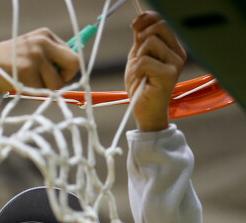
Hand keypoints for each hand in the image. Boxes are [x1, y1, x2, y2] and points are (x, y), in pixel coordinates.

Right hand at [0, 28, 78, 92]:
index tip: (56, 75)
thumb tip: (74, 69)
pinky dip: (34, 92)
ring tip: (30, 82)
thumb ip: (51, 58)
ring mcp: (35, 55)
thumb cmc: (13, 64)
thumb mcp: (32, 52)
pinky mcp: (27, 70)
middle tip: (50, 83)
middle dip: (65, 79)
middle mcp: (43, 41)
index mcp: (46, 35)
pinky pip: (42, 91)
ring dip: (46, 89)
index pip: (73, 55)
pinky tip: (21, 83)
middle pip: (73, 64)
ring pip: (58, 84)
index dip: (67, 70)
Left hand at [125, 12, 186, 130]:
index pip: (163, 21)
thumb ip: (140, 40)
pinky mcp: (169, 75)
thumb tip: (139, 21)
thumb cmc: (142, 87)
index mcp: (173, 48)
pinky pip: (145, 61)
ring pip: (151, 42)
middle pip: (160, 26)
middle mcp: (178, 53)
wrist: (144, 111)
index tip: (135, 26)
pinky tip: (142, 79)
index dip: (147, 19)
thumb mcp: (138, 58)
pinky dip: (137, 70)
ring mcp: (176, 64)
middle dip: (143, 37)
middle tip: (138, 55)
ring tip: (142, 72)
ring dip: (139, 57)